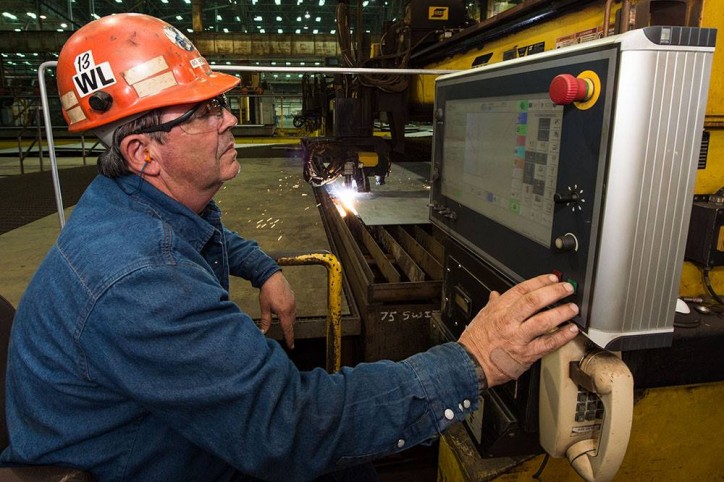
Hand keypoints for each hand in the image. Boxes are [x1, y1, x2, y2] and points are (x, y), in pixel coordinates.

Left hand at [259, 272, 296, 348]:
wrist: (272, 277)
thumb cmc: (267, 291)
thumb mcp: (265, 308)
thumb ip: (265, 321)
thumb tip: (263, 332)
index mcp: (284, 312)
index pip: (288, 329)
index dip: (289, 339)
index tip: (291, 346)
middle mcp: (291, 308)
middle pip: (291, 324)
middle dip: (289, 331)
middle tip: (287, 337)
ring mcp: (293, 303)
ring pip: (293, 317)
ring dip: (289, 322)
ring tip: (284, 325)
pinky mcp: (293, 298)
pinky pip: (293, 310)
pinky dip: (290, 314)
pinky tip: (284, 313)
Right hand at [458, 274, 578, 387]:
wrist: (472, 364)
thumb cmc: (475, 342)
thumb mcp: (482, 317)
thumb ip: (493, 304)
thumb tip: (496, 294)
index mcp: (499, 309)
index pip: (521, 289)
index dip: (539, 282)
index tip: (552, 279)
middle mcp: (509, 321)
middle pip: (534, 301)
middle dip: (553, 293)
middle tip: (567, 289)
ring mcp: (518, 337)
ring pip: (543, 321)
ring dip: (561, 313)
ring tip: (573, 308)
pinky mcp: (526, 354)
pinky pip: (547, 344)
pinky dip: (562, 336)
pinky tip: (571, 331)